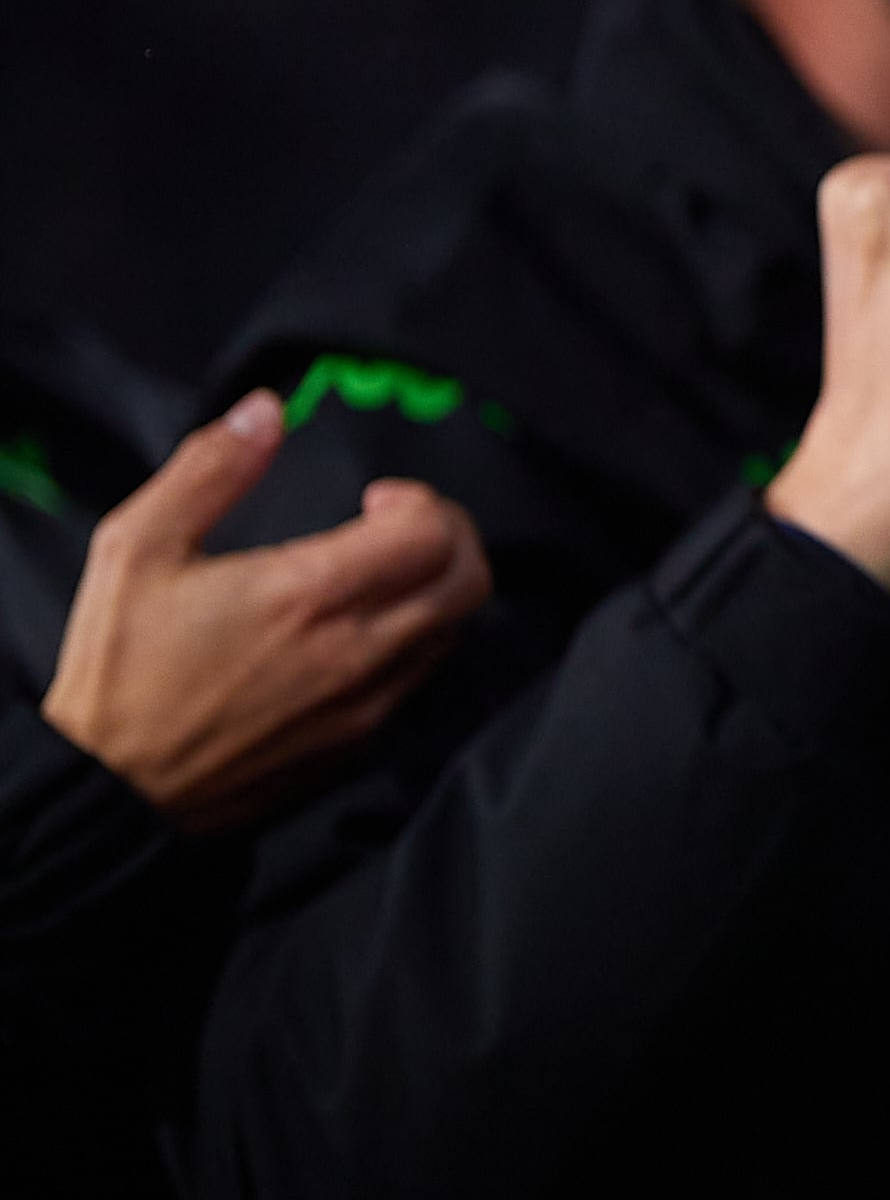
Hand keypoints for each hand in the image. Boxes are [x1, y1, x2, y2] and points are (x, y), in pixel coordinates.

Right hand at [41, 391, 491, 829]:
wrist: (109, 787)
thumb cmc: (119, 670)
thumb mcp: (137, 549)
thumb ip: (210, 470)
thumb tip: (265, 411)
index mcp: (307, 595)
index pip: (433, 535)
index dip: (424, 501)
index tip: (379, 500)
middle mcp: (354, 652)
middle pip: (469, 581)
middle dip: (451, 538)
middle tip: (401, 528)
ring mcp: (364, 704)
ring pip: (452, 631)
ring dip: (435, 591)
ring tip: (379, 576)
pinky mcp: (358, 744)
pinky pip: (419, 680)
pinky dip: (414, 642)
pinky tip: (362, 631)